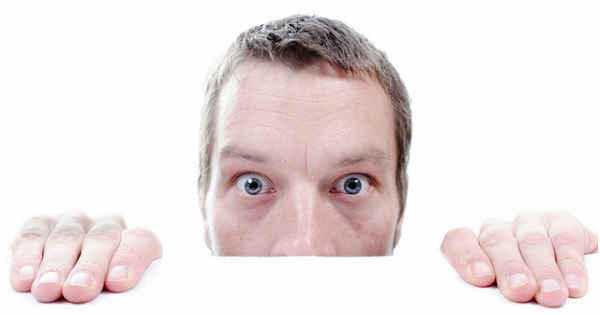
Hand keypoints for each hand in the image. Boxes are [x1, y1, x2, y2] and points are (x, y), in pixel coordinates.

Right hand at [9, 211, 161, 302]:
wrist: (72, 275)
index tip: (118, 282)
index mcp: (136, 241)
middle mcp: (107, 226)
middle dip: (90, 265)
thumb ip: (117, 293)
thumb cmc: (102, 291)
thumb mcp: (115, 291)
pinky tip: (26, 277)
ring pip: (67, 237)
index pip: (141, 241)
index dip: (129, 258)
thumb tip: (112, 292)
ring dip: (56, 264)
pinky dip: (28, 256)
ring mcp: (74, 223)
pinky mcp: (41, 226)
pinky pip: (34, 236)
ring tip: (48, 289)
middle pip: (102, 239)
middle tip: (79, 290)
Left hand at [441, 211, 597, 306]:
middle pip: (496, 241)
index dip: (467, 256)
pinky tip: (573, 284)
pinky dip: (570, 263)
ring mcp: (529, 224)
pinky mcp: (562, 224)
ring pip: (532, 240)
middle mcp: (499, 230)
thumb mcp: (497, 292)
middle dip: (510, 267)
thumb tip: (496, 303)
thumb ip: (489, 296)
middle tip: (519, 290)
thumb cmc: (519, 288)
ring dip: (543, 269)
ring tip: (550, 294)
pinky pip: (565, 238)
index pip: (459, 240)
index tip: (481, 277)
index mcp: (474, 245)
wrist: (552, 274)